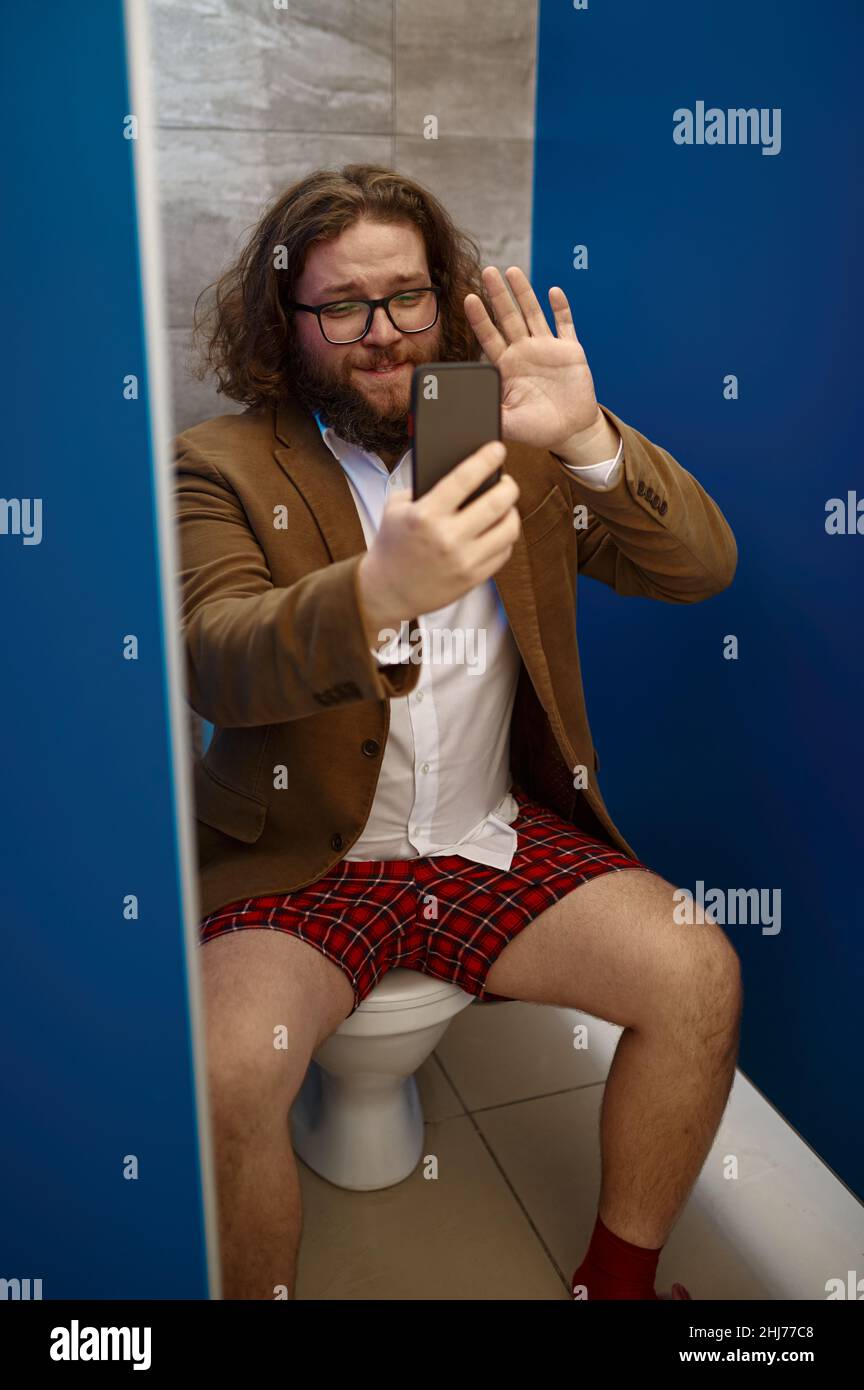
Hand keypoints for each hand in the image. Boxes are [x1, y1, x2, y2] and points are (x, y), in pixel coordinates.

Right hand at [356, 441, 519, 643]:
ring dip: (512, 512)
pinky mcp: (473, 578)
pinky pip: (504, 551)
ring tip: (506, 506)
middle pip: (496, 503)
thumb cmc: (393, 542)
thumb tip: (464, 468)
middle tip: (507, 481)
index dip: (486, 459)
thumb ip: (424, 486)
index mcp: (425, 515)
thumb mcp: (397, 507)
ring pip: (508, 528)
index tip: (498, 448)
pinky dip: (505, 537)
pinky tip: (498, 529)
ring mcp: (463, 560)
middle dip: (508, 486)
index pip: (464, 478)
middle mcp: (447, 538)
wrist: (388, 590)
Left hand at [464, 266, 602, 453]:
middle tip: (487, 272)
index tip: (469, 299)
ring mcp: (547, 348)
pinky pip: (565, 324)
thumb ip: (491, 412)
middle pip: (508, 317)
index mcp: (507, 367)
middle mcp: (524, 352)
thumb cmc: (538, 429)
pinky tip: (553, 292)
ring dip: (523, 293)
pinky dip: (560, 308)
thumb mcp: (510, 423)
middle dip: (497, 295)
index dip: (480, 318)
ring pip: (532, 314)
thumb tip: (468, 410)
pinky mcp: (570, 350)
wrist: (570, 431)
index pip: (489, 337)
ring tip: (512, 271)